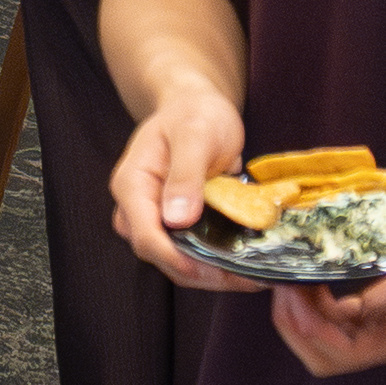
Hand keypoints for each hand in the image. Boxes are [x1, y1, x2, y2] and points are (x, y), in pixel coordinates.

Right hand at [110, 77, 243, 272]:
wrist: (197, 106)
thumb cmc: (195, 112)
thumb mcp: (195, 134)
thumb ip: (185, 174)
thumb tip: (177, 219)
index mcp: (132, 186)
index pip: (146, 236)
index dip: (177, 259)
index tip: (214, 268)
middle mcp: (137, 209)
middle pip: (162, 256)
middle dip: (202, 273)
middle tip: (246, 278)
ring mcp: (156, 219)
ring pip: (178, 261)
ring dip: (213, 273)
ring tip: (253, 276)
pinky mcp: (176, 225)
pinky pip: (192, 252)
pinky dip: (218, 261)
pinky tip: (247, 264)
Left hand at [271, 213, 385, 375]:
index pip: (342, 353)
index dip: (309, 328)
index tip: (296, 289)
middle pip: (328, 355)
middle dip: (296, 325)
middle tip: (286, 281)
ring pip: (334, 337)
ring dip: (306, 312)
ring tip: (297, 274)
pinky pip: (351, 315)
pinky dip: (325, 299)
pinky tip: (323, 271)